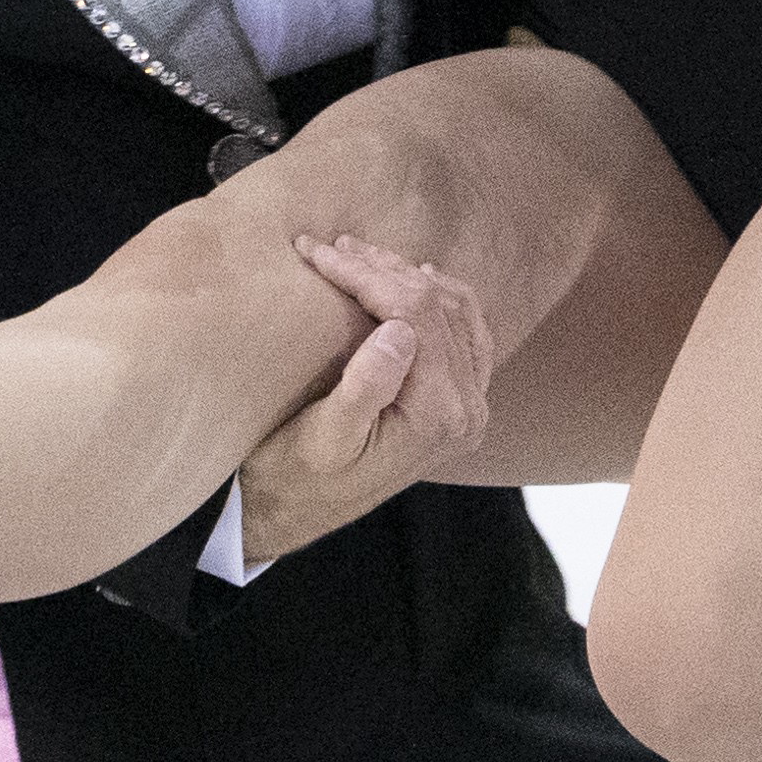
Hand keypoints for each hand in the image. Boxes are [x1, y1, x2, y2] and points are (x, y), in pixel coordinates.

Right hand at [238, 234, 498, 561]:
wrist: (293, 514)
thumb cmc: (296, 477)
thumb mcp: (324, 437)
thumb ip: (367, 386)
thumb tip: (401, 330)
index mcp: (437, 416)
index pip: (414, 315)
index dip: (365, 274)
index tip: (315, 251)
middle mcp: (466, 412)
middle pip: (438, 308)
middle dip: (382, 268)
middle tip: (330, 246)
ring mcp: (467, 408)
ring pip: (456, 313)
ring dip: (410, 277)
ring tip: (360, 256)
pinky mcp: (456, 405)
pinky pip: (466, 334)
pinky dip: (440, 300)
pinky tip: (415, 279)